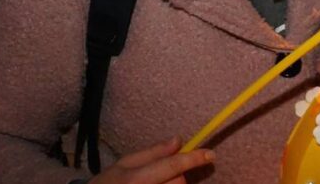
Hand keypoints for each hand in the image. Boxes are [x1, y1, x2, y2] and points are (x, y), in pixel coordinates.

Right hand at [89, 136, 213, 183]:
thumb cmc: (108, 183)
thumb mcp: (125, 163)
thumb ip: (153, 152)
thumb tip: (179, 140)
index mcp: (137, 178)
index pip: (172, 166)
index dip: (193, 158)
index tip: (211, 154)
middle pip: (179, 181)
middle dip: (177, 175)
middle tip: (158, 175)